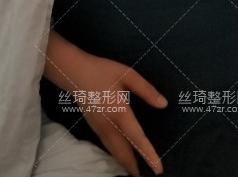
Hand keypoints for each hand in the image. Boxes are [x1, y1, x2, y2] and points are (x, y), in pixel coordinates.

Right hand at [43, 32, 166, 176]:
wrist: (74, 72)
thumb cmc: (102, 71)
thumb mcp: (127, 75)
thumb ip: (146, 90)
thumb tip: (163, 104)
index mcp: (120, 113)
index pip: (137, 139)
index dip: (148, 155)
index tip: (158, 169)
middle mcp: (109, 126)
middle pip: (124, 153)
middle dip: (136, 167)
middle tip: (149, 175)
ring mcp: (99, 128)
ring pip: (114, 152)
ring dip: (126, 164)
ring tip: (137, 171)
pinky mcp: (94, 126)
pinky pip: (108, 147)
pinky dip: (117, 156)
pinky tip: (122, 156)